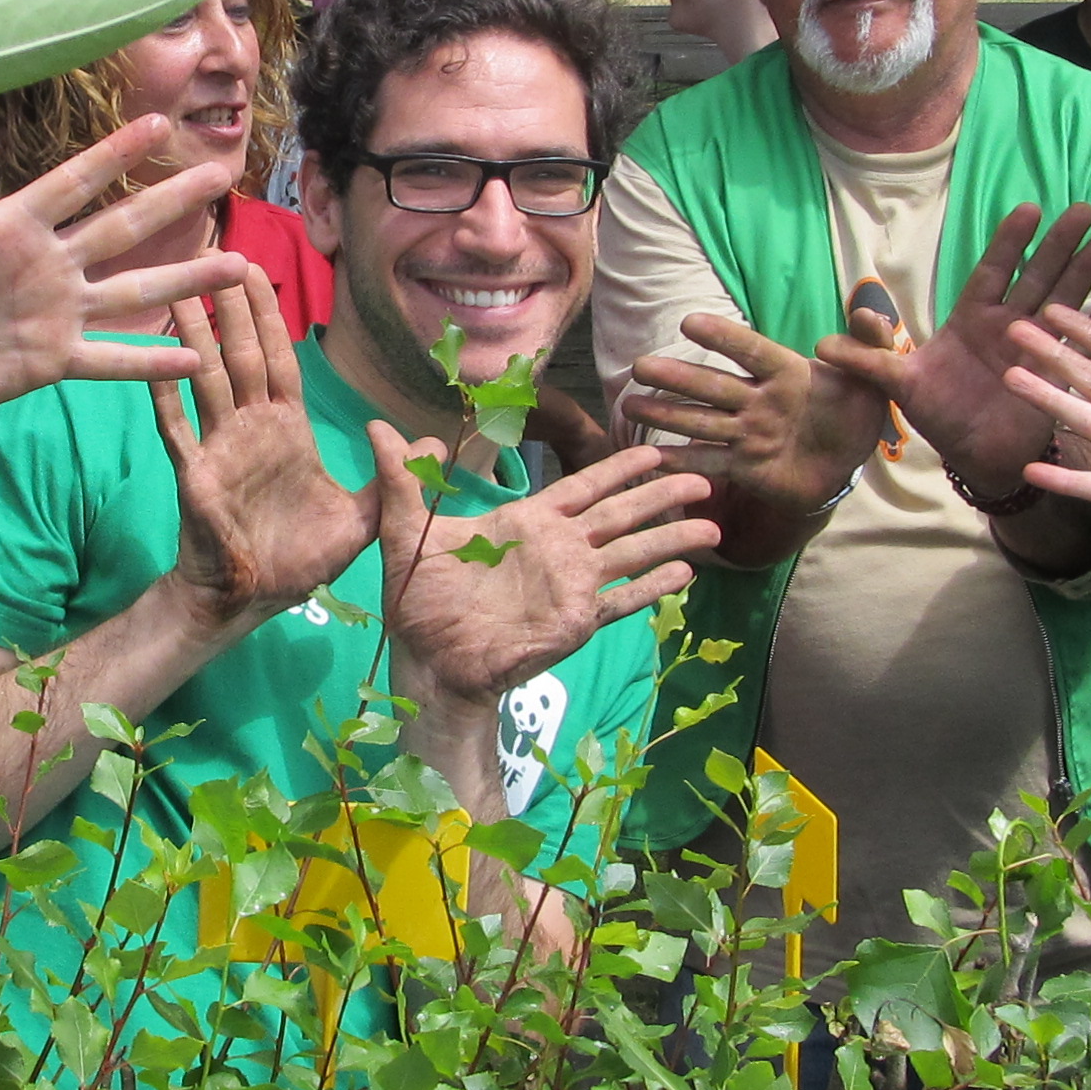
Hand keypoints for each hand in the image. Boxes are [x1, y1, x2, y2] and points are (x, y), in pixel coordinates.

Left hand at [0, 114, 250, 429]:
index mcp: (9, 227)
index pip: (72, 182)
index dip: (113, 154)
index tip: (158, 123)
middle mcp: (45, 265)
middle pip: (121, 226)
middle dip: (171, 201)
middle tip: (222, 175)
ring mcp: (54, 313)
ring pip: (133, 290)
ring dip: (184, 278)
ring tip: (238, 268)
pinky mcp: (50, 360)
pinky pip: (110, 359)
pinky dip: (150, 360)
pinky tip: (197, 358)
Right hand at [151, 272, 369, 637]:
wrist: (250, 602)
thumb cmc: (298, 559)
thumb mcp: (361, 520)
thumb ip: (393, 480)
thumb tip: (433, 445)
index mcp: (286, 430)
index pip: (281, 361)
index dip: (270, 316)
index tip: (257, 273)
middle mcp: (249, 429)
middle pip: (242, 355)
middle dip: (232, 307)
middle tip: (219, 255)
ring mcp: (219, 448)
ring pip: (205, 378)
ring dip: (195, 333)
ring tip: (181, 288)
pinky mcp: (196, 475)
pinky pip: (177, 428)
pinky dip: (166, 394)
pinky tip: (155, 360)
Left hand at [366, 426, 714, 704]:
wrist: (428, 663)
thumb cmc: (419, 602)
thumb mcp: (406, 533)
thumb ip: (402, 480)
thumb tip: (378, 426)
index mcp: (527, 524)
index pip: (583, 486)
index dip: (619, 467)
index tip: (653, 449)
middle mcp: (558, 550)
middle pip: (621, 513)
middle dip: (660, 495)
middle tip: (704, 475)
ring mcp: (571, 586)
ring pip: (631, 552)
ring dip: (671, 538)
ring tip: (712, 525)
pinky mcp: (575, 622)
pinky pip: (621, 601)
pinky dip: (652, 588)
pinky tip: (684, 576)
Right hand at [613, 312, 887, 532]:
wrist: (848, 465)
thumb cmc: (856, 415)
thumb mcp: (874, 379)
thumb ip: (870, 344)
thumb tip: (867, 309)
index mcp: (786, 373)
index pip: (751, 351)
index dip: (723, 338)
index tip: (689, 323)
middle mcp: (759, 401)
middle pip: (713, 386)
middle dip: (677, 376)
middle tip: (640, 366)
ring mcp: (749, 434)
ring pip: (703, 421)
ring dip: (667, 414)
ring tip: (630, 405)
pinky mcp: (746, 467)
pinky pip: (711, 462)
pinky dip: (683, 462)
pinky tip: (653, 458)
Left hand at [820, 202, 1090, 503]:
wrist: (975, 456)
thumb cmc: (939, 414)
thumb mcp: (899, 386)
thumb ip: (868, 361)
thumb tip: (820, 343)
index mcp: (972, 319)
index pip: (992, 270)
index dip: (1009, 242)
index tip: (1028, 209)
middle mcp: (1009, 324)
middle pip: (1037, 275)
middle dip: (1058, 245)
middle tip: (1082, 209)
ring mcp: (1039, 346)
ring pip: (1066, 300)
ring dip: (1086, 272)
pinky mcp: (1060, 372)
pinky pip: (1086, 341)